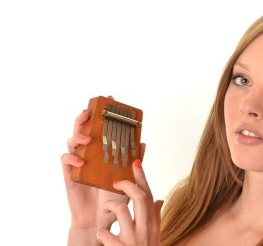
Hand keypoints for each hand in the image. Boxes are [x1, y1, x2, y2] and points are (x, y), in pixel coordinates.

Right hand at [61, 96, 147, 244]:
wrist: (100, 218)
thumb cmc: (113, 197)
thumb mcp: (127, 177)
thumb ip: (134, 161)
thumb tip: (143, 144)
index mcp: (102, 152)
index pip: (102, 128)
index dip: (104, 113)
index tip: (110, 99)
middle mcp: (89, 153)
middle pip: (83, 129)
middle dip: (86, 117)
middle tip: (90, 109)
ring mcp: (78, 162)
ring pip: (72, 141)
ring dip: (78, 136)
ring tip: (88, 139)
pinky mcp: (69, 173)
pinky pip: (66, 160)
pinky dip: (72, 158)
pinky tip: (81, 162)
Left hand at [96, 160, 162, 245]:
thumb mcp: (154, 235)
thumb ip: (156, 217)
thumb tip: (160, 200)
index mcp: (154, 224)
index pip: (149, 195)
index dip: (141, 177)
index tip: (134, 161)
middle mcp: (146, 230)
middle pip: (140, 197)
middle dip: (126, 185)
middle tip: (115, 182)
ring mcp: (134, 240)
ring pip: (121, 210)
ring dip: (110, 206)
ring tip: (105, 209)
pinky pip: (107, 234)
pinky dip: (102, 232)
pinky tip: (102, 234)